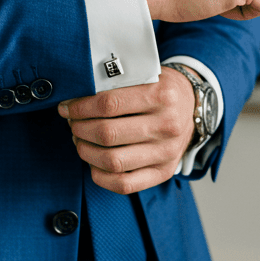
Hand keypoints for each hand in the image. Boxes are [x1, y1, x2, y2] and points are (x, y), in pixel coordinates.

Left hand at [57, 68, 194, 194]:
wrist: (192, 106)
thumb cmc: (160, 90)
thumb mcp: (145, 76)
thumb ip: (116, 85)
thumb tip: (75, 99)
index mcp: (161, 95)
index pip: (109, 104)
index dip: (80, 108)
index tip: (67, 108)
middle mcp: (167, 126)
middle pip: (107, 134)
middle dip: (80, 129)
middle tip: (72, 124)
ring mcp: (166, 152)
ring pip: (113, 161)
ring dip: (86, 152)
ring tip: (80, 141)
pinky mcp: (163, 172)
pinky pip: (124, 184)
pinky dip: (100, 176)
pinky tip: (93, 162)